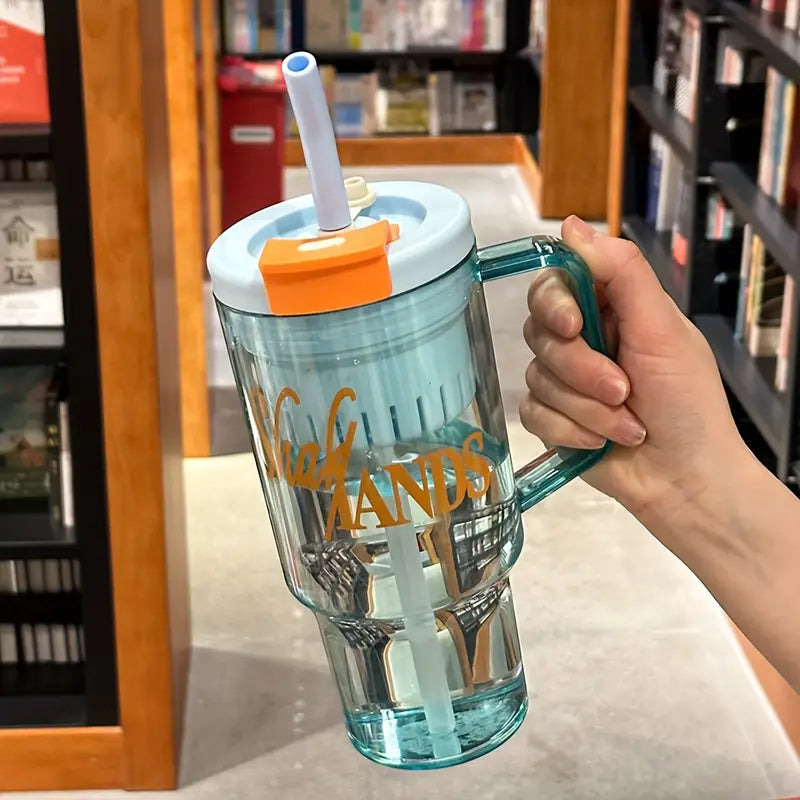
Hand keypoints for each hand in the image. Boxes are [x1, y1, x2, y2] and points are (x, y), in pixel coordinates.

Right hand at [520, 216, 748, 527]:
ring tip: (626, 423)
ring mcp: (563, 381)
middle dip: (581, 369)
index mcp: (610, 309)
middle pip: (540, 332)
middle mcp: (581, 340)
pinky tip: (599, 442)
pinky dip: (569, 430)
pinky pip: (532, 413)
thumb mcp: (663, 329)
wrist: (684, 479)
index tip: (575, 327)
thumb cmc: (687, 403)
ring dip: (586, 407)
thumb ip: (620, 271)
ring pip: (537, 378)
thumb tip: (570, 225)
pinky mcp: (551, 418)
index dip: (554, 304)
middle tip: (622, 390)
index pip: (554, 284)